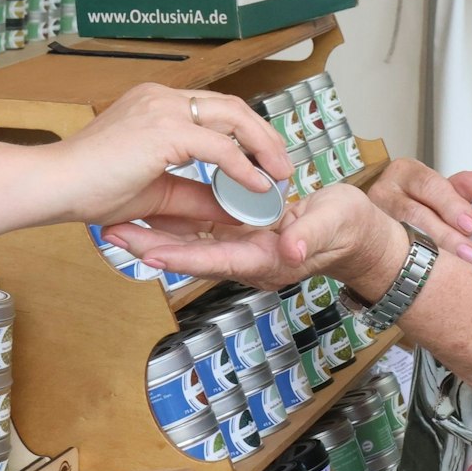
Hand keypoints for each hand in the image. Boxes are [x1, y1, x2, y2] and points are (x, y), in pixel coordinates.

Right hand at [38, 83, 291, 230]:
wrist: (54, 185)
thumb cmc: (90, 189)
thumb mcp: (157, 194)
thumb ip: (197, 196)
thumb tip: (236, 208)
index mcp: (156, 103)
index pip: (215, 108)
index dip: (246, 133)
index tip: (265, 159)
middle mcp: (162, 97)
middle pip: (232, 106)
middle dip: (264, 136)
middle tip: (283, 166)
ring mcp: (163, 108)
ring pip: (232, 118)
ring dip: (263, 147)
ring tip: (280, 175)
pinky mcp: (164, 129)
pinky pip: (220, 147)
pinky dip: (244, 167)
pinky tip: (258, 186)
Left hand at [105, 182, 407, 295]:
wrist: (359, 236)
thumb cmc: (350, 228)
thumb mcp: (335, 224)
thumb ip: (309, 236)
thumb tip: (287, 248)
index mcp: (266, 258)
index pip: (216, 258)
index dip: (181, 254)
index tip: (148, 250)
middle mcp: (248, 258)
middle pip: (192, 255)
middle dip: (152, 246)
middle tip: (112, 233)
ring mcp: (243, 248)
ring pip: (192, 243)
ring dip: (155, 234)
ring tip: (115, 223)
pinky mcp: (243, 235)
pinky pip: (203, 231)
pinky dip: (176, 223)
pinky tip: (149, 211)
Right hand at [369, 157, 471, 262]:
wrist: (383, 234)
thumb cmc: (419, 208)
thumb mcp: (439, 197)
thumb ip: (457, 191)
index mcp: (403, 173)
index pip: (428, 185)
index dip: (451, 205)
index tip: (470, 226)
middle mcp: (382, 192)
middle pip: (412, 213)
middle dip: (444, 235)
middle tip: (469, 254)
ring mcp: (370, 219)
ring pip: (399, 238)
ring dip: (431, 255)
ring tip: (456, 269)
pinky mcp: (367, 245)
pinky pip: (390, 258)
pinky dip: (414, 268)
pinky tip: (432, 279)